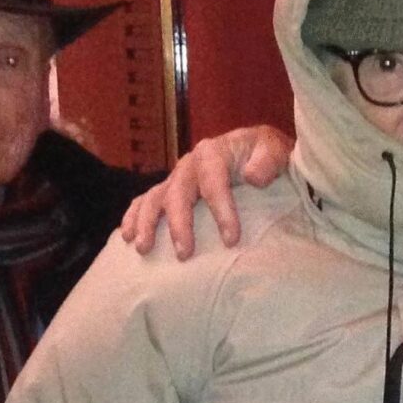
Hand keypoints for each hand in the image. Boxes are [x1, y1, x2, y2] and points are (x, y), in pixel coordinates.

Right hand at [119, 125, 291, 256]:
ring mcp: (176, 178)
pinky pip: (144, 202)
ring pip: (154, 198)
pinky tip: (127, 238)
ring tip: (144, 249)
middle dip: (179, 224)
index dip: (221, 210)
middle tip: (184, 254)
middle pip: (178, 193)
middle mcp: (190, 164)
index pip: (213, 180)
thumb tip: (252, 176)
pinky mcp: (169, 190)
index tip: (231, 240)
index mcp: (214, 152)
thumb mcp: (275, 149)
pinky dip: (133, 218)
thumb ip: (268, 159)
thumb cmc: (266, 156)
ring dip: (147, 224)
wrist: (255, 153)